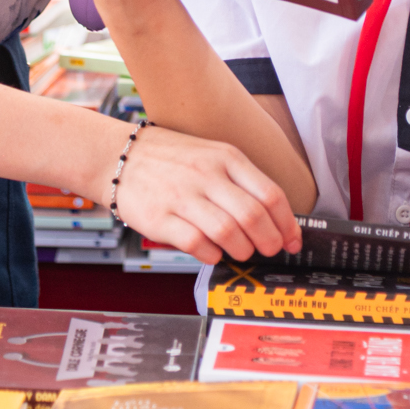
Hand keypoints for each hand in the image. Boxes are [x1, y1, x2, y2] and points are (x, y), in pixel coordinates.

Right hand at [110, 124, 300, 263]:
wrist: (117, 156)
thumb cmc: (169, 158)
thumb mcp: (210, 153)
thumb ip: (239, 180)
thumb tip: (273, 216)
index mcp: (225, 157)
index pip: (270, 194)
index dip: (287, 224)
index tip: (292, 240)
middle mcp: (206, 175)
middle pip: (253, 216)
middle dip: (269, 241)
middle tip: (269, 250)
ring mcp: (182, 197)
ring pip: (228, 233)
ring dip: (242, 250)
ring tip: (241, 251)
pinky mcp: (159, 219)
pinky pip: (197, 244)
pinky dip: (212, 254)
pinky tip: (212, 252)